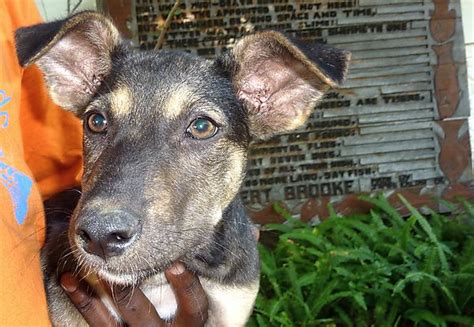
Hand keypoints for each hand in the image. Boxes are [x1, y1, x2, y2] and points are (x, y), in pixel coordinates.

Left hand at [60, 263, 207, 325]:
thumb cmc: (179, 322)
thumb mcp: (189, 312)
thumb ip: (187, 288)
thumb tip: (184, 247)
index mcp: (186, 325)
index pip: (193, 305)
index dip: (185, 285)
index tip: (176, 261)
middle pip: (140, 310)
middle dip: (126, 284)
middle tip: (115, 261)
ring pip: (110, 317)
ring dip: (93, 291)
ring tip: (79, 269)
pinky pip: (95, 321)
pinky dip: (80, 300)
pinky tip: (67, 281)